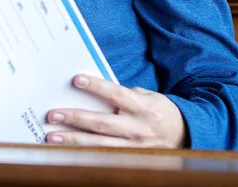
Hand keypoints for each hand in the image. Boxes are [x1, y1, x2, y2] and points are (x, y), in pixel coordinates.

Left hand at [45, 75, 185, 147]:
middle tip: (52, 115)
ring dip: (73, 140)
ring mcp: (134, 147)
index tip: (76, 80)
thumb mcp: (148, 97)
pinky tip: (67, 150)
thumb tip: (94, 93)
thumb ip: (125, 95)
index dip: (97, 87)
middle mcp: (138, 128)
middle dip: (75, 118)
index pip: (117, 94)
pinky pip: (103, 156)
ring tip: (52, 136)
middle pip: (102, 123)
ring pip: (99, 144)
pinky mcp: (129, 158)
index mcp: (143, 107)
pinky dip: (83, 153)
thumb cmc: (159, 111)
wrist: (185, 135)